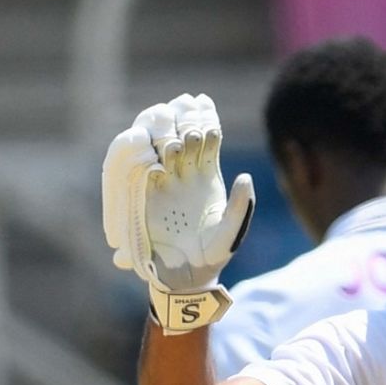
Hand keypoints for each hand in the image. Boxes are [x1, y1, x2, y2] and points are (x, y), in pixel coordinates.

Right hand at [102, 93, 254, 330]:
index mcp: (208, 175)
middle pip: (182, 129)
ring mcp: (163, 180)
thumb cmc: (212, 257)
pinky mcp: (144, 191)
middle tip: (187, 121)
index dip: (205, 116)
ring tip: (173, 134)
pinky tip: (154, 147)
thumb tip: (246, 177)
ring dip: (165, 129)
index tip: (203, 107)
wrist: (185, 277)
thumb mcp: (230, 233)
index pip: (208, 133)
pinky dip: (143, 148)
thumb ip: (239, 207)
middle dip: (184, 117)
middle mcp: (185, 172)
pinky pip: (140, 161)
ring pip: (160, 139)